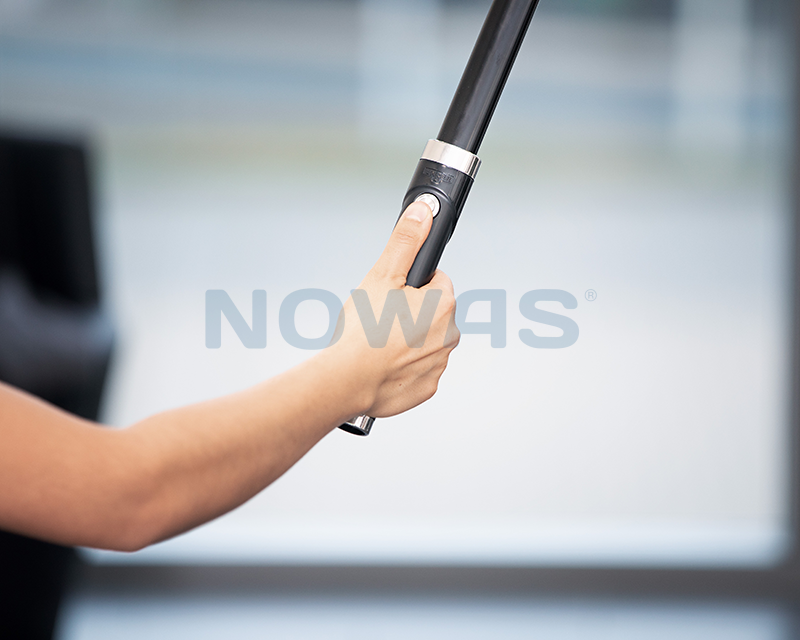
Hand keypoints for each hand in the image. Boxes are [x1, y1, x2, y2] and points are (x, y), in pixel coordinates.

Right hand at [330, 202, 459, 417]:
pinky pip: (416, 370)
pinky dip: (401, 368)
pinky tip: (381, 364)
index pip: (437, 282)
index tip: (393, 294)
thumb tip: (423, 211)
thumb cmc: (363, 330)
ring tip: (377, 342)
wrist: (347, 381)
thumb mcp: (383, 274)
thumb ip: (406, 240)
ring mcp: (438, 364)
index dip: (412, 285)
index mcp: (444, 304)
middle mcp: (449, 335)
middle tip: (381, 318)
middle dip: (410, 313)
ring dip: (405, 340)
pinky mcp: (426, 388)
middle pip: (431, 313)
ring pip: (423, 342)